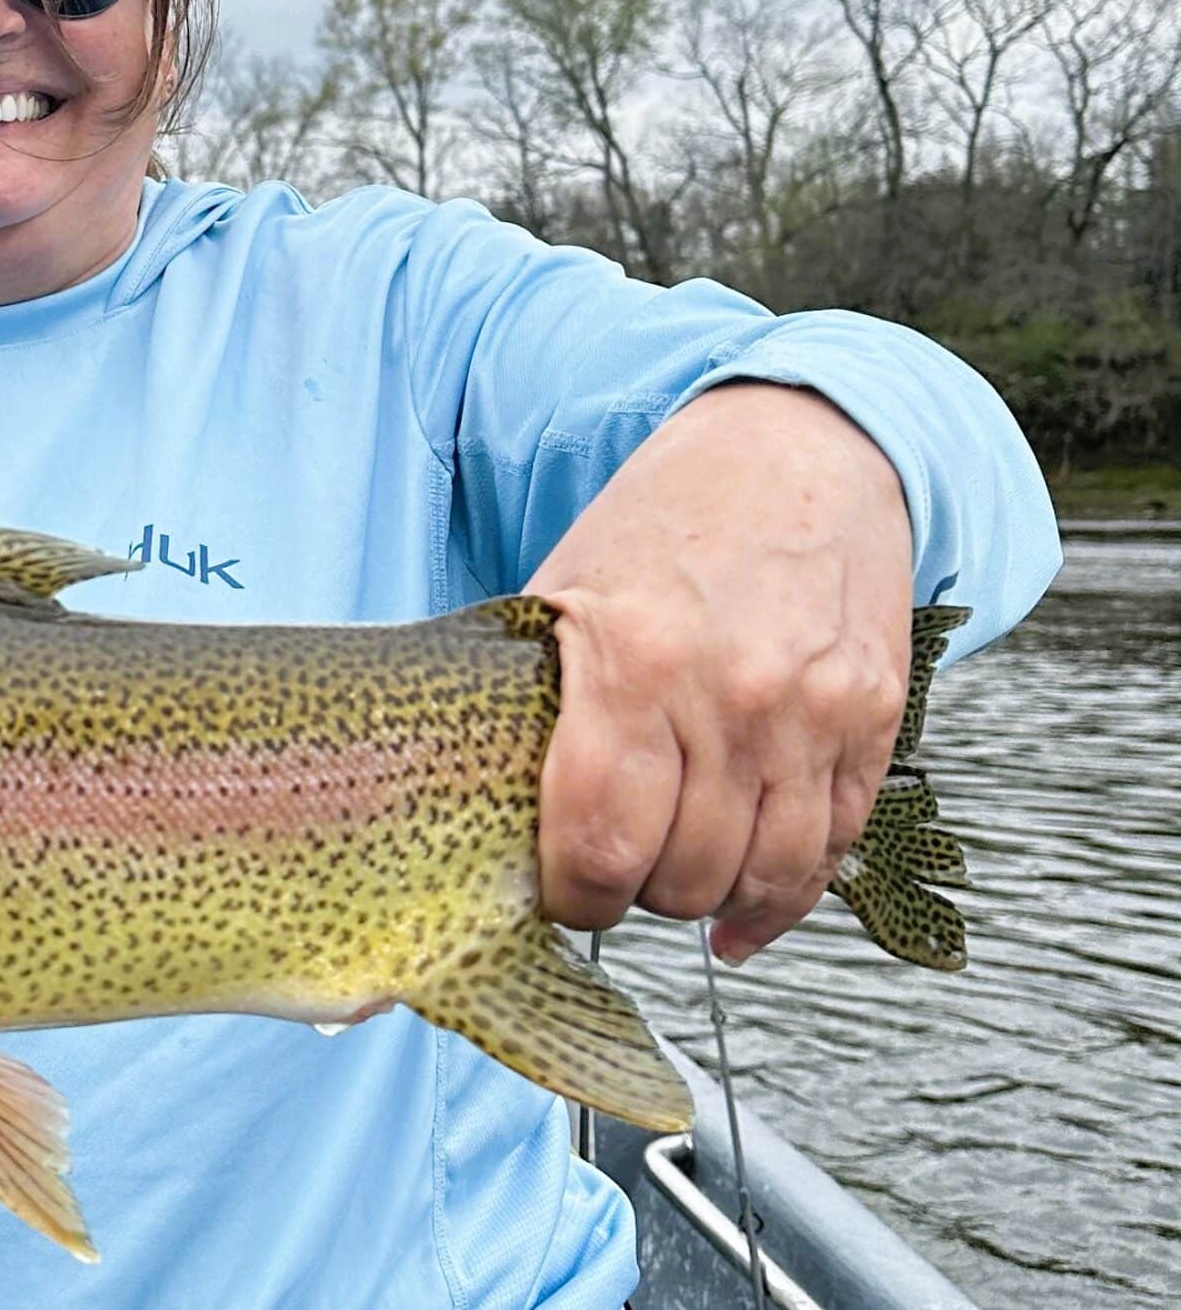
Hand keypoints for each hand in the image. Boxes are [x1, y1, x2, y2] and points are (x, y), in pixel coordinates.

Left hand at [529, 382, 913, 964]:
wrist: (795, 450)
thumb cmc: (663, 521)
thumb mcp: (568, 588)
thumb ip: (539, 697)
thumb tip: (483, 802)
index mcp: (634, 660)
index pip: (598, 840)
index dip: (572, 894)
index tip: (559, 895)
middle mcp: (734, 695)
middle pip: (682, 874)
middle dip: (636, 896)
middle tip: (612, 878)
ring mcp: (816, 712)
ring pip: (764, 877)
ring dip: (710, 902)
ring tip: (673, 883)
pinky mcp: (875, 720)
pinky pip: (833, 847)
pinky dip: (786, 895)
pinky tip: (744, 908)